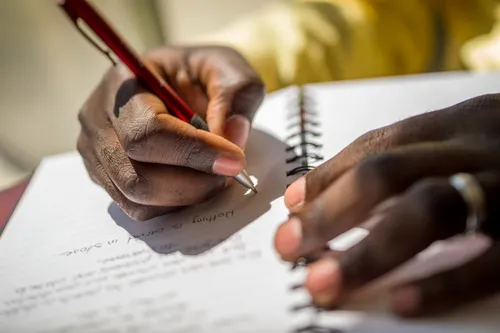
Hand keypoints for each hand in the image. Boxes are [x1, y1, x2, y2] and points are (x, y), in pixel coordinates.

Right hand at [77, 46, 263, 220]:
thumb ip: (236, 93)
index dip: (193, 152)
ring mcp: (96, 152)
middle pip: (137, 176)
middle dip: (193, 183)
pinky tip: (192, 183)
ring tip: (212, 175)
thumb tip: (233, 135)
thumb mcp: (227, 68)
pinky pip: (137, 208)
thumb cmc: (200, 75)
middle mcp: (98, 119)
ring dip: (186, 196)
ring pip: (137, 198)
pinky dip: (172, 205)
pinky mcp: (105, 176)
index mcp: (123, 83)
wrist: (180, 85)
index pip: (148, 132)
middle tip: (228, 173)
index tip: (234, 160)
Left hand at [274, 94, 499, 315]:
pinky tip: (396, 303)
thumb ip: (404, 159)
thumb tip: (318, 193)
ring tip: (323, 282)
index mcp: (459, 123)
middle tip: (288, 248)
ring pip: (431, 211)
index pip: (378, 145)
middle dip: (332, 212)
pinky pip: (491, 262)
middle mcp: (482, 147)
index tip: (290, 207)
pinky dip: (440, 283)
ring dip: (369, 251)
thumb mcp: (467, 139)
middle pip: (390, 173)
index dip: (328, 176)